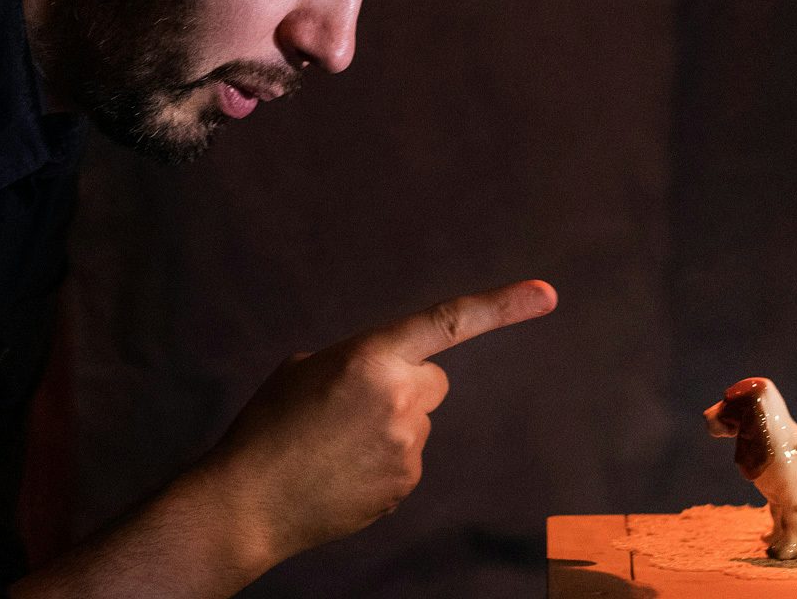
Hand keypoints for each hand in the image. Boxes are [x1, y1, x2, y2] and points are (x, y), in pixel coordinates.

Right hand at [198, 279, 556, 560]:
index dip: (502, 306)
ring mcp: (407, 446)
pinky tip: (342, 471)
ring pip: (417, 423)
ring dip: (388, 428)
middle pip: (433, 381)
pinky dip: (382, 463)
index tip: (548, 293)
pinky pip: (407, 460)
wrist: (248, 501)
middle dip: (407, 386)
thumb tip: (386, 377)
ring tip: (334, 445)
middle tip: (353, 406)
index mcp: (371, 356)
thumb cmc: (268, 426)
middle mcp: (400, 398)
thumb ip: (359, 362)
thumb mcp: (305, 370)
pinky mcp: (405, 483)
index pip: (449, 323)